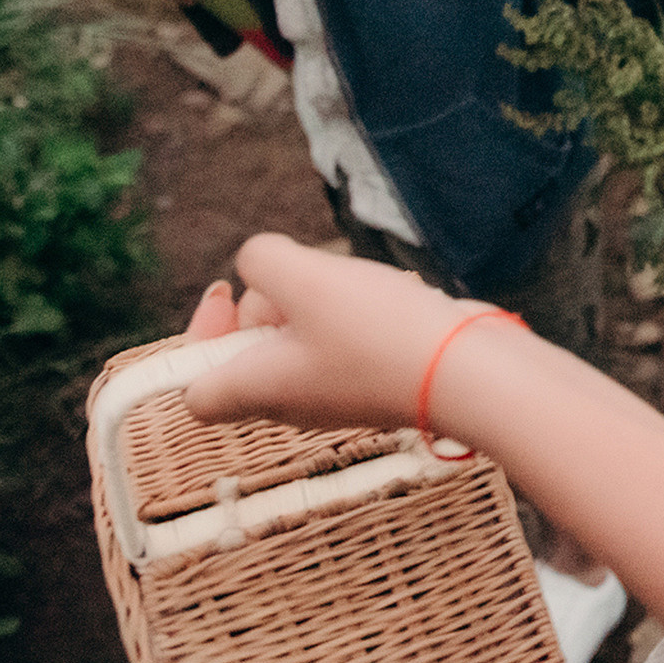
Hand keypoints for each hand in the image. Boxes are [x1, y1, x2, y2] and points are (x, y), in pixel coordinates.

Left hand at [183, 234, 479, 432]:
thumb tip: (260, 263)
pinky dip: (354, 315)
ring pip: (302, 344)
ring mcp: (339, 396)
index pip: (195, 393)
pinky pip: (347, 345)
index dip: (200, 338)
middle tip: (296, 278)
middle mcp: (294, 403)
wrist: (468, 374)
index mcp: (259, 389)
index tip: (226, 293)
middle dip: (265, 306)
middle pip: (252, 356)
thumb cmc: (380, 334)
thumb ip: (263, 259)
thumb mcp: (305, 277)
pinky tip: (385, 297)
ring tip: (350, 281)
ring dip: (314, 303)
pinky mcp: (378, 385)